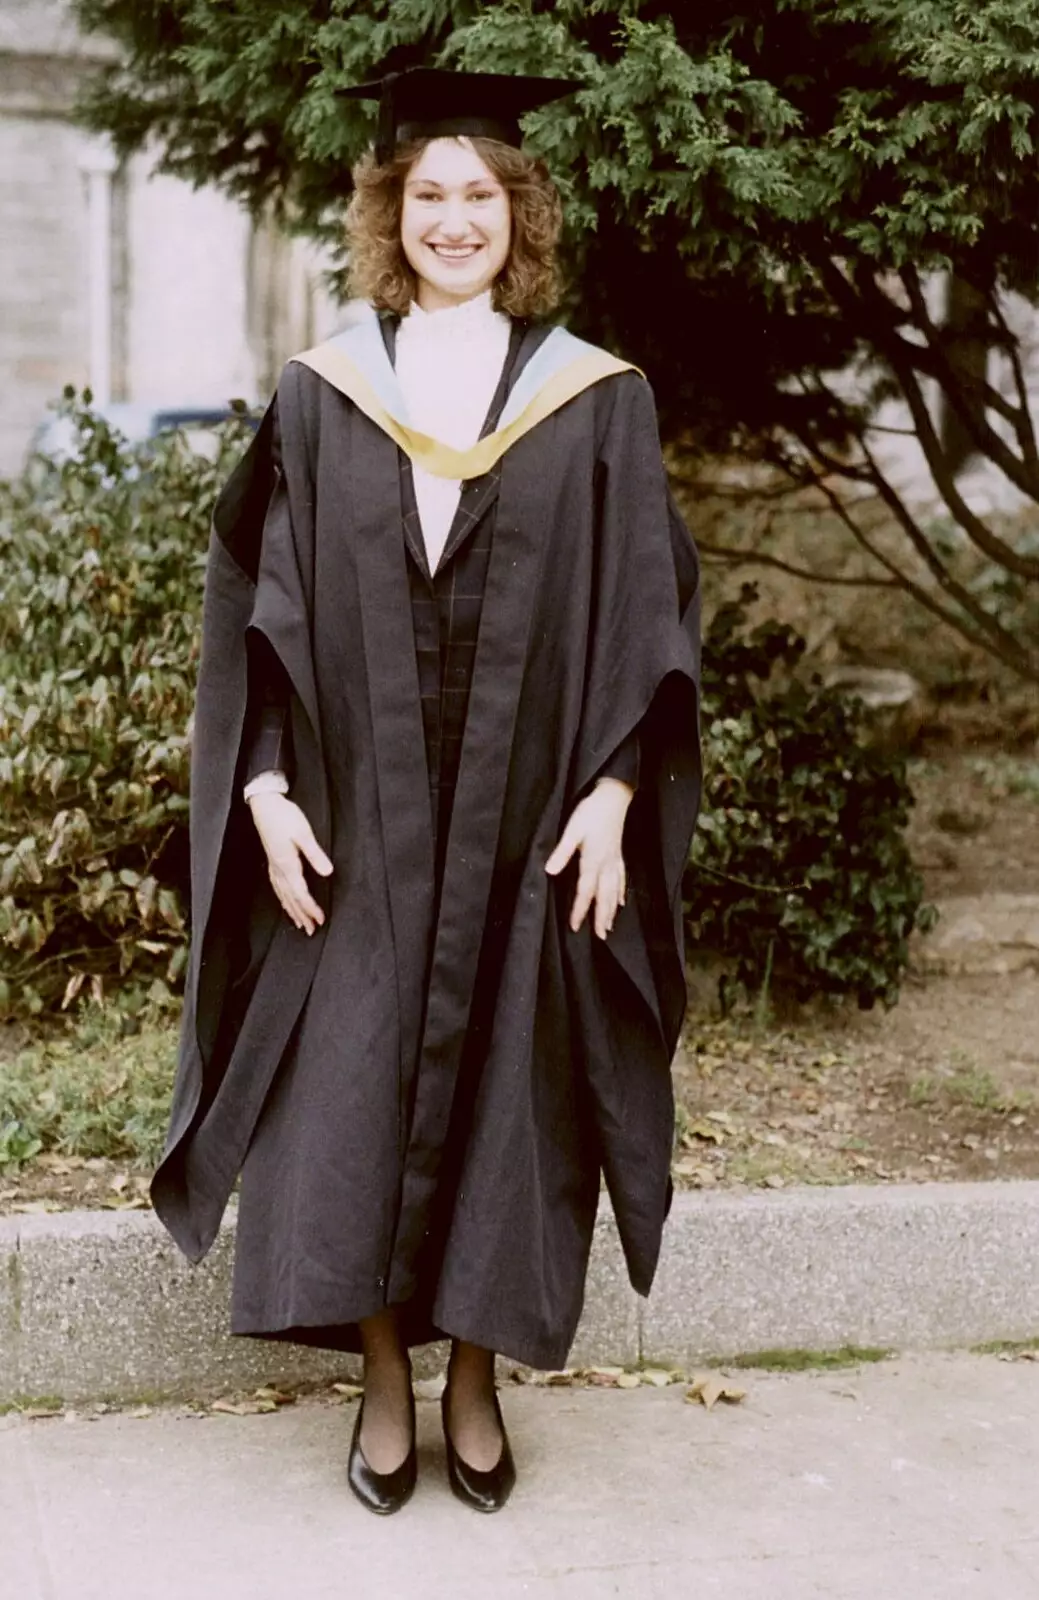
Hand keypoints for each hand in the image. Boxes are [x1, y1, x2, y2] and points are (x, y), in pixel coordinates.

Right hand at [247, 792, 332, 935]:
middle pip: (291, 899)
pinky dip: (283, 900)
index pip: (301, 893)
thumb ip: (315, 854)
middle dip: (302, 915)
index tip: (321, 919)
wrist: (264, 805)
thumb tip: (328, 872)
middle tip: (312, 930)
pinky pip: (277, 888)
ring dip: (292, 911)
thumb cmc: (283, 817)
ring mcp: (273, 867)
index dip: (311, 908)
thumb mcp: (303, 834)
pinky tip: (285, 903)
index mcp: (287, 865)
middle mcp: (278, 870)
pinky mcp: (272, 861)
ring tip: (300, 924)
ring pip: (283, 896)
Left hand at [545, 778, 633, 939]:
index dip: (580, 910)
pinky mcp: (618, 854)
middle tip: (601, 937)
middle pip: (604, 896)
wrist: (614, 796)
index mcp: (593, 860)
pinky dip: (622, 892)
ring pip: (614, 891)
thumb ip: (562, 852)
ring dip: (612, 910)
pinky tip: (622, 901)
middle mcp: (606, 864)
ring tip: (610, 926)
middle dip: (601, 917)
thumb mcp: (572, 830)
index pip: (585, 891)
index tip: (576, 926)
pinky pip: (622, 878)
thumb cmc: (592, 811)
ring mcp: (614, 860)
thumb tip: (550, 871)